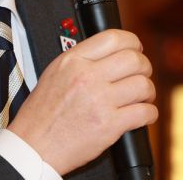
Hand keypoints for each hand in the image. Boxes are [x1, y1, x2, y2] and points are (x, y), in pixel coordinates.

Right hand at [7, 29, 157, 174]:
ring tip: (143, 97)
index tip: (136, 48)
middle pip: (134, 60)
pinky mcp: (109, 125)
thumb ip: (81, 60)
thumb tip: (108, 53)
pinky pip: (144, 113)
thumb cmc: (41, 114)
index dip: (132, 41)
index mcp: (73, 60)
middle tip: (142, 75)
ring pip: (143, 85)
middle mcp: (87, 76)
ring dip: (148, 91)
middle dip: (144, 67)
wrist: (34, 145)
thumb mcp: (54, 73)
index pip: (114, 38)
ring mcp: (99, 101)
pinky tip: (143, 115)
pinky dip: (149, 114)